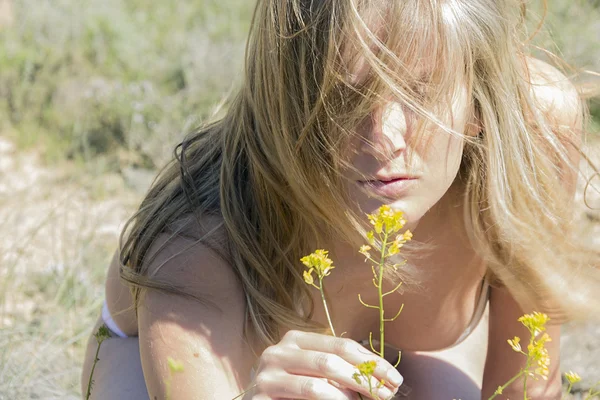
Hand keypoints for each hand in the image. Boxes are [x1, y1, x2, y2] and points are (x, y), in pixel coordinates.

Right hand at [246, 330, 403, 398]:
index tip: (395, 378)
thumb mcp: (315, 373)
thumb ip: (338, 367)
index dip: (371, 361)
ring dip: (348, 397)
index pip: (341, 345)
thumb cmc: (291, 392)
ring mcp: (266, 375)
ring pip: (318, 385)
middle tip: (387, 395)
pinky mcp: (260, 398)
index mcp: (295, 339)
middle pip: (331, 361)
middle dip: (364, 379)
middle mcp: (277, 351)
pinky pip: (305, 399)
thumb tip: (382, 374)